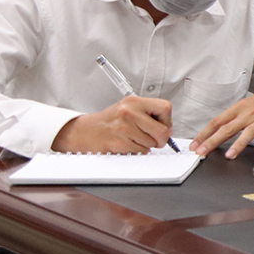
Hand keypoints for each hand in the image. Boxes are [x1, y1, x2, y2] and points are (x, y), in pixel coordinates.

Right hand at [52, 95, 175, 153]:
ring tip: (133, 139)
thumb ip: (148, 114)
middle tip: (154, 139)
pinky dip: (137, 151)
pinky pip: (141, 151)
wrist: (84, 131)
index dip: (167, 121)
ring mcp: (124, 128)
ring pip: (152, 143)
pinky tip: (127, 144)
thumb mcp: (127, 109)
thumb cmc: (108, 121)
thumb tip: (169, 129)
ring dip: (147, 145)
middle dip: (161, 139)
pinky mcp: (120, 142)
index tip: (162, 125)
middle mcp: (129, 112)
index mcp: (134, 102)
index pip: (165, 108)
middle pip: (163, 131)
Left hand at [190, 86, 253, 157]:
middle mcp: (248, 114)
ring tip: (229, 155)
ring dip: (238, 145)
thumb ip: (234, 118)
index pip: (217, 122)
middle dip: (212, 141)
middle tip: (202, 152)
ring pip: (248, 133)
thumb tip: (218, 132)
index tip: (194, 145)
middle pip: (227, 128)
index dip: (204, 134)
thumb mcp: (247, 106)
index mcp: (238, 108)